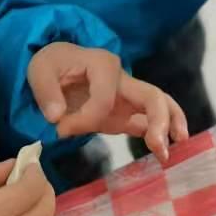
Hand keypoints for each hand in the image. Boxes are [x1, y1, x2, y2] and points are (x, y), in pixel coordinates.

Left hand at [27, 43, 187, 161]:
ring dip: (170, 124)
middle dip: (159, 119)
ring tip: (175, 147)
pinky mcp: (124, 112)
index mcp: (103, 65)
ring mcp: (126, 96)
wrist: (56, 65)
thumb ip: (47, 93)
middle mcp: (122, 79)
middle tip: (159, 145)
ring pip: (158, 106)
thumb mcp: (40, 71)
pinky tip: (163, 151)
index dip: (85, 119)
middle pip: (151, 96)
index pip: (104, 100)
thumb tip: (57, 117)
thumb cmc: (51, 64)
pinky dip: (158, 133)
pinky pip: (146, 120)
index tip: (61, 129)